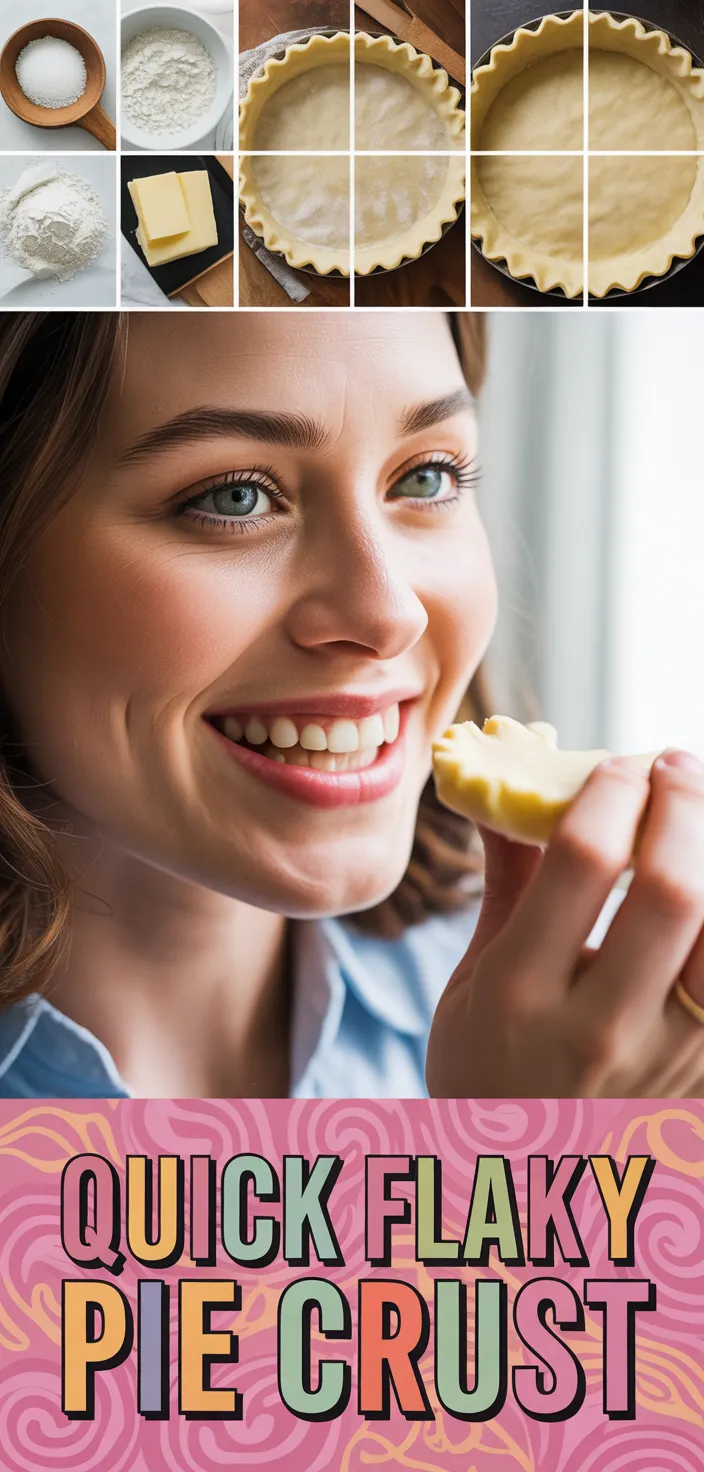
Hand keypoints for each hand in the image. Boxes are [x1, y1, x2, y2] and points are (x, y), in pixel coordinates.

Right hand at [426, 750, 703, 1097]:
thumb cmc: (480, 1079)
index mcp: (517, 997)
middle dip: (682, 807)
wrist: (516, 1197)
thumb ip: (506, 886)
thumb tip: (509, 787)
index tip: (617, 761)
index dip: (611, 791)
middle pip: (673, 893)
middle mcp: (598, 1031)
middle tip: (674, 765)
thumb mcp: (468, 986)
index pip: (584, 863)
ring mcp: (666, 1064)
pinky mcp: (703, 1080)